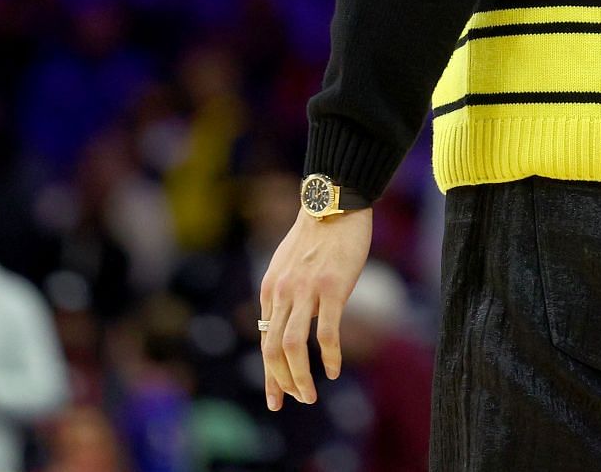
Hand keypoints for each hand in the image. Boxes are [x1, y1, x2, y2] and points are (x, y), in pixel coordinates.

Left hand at [258, 205, 372, 410]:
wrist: (335, 202)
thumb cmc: (318, 234)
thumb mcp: (288, 264)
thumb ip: (284, 293)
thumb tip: (282, 322)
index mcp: (271, 289)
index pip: (265, 341)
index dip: (270, 373)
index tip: (277, 397)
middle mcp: (283, 292)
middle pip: (272, 349)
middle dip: (281, 382)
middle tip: (296, 399)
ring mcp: (306, 291)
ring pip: (293, 346)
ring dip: (300, 378)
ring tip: (310, 395)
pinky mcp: (332, 288)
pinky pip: (326, 333)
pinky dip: (328, 357)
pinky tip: (333, 370)